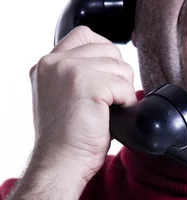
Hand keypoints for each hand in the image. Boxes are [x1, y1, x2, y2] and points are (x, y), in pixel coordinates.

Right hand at [29, 26, 136, 183]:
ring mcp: (69, 70)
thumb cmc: (67, 139)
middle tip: (106, 103)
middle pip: (109, 49)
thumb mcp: (64, 96)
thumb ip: (79, 74)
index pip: (86, 35)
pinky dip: (125, 103)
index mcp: (47, 63)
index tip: (106, 81)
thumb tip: (113, 66)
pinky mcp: (86, 83)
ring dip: (122, 91)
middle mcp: (54, 61)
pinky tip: (111, 118)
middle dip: (117, 75)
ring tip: (105, 112)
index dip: (105, 55)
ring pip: (120, 67)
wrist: (61, 163)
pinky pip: (124, 85)